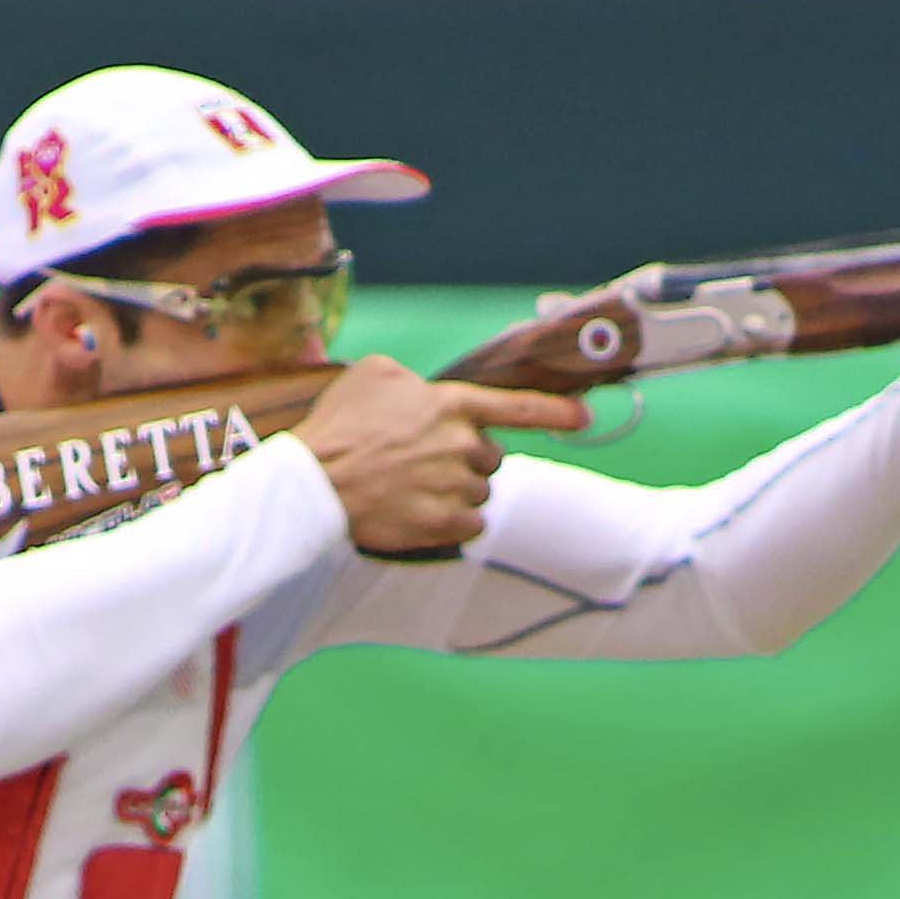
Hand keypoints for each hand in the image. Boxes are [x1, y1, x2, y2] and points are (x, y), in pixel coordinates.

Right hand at [295, 355, 592, 553]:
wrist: (314, 483)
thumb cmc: (338, 426)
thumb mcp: (373, 374)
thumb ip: (412, 379)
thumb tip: (422, 392)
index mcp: (453, 405)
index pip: (520, 408)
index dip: (558, 414)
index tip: (585, 419)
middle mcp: (464, 445)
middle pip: (491, 457)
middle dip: (466, 459)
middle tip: (423, 461)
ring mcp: (457, 487)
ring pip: (480, 491)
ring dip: (456, 490)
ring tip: (412, 487)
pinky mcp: (447, 524)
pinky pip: (470, 523)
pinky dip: (451, 520)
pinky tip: (418, 511)